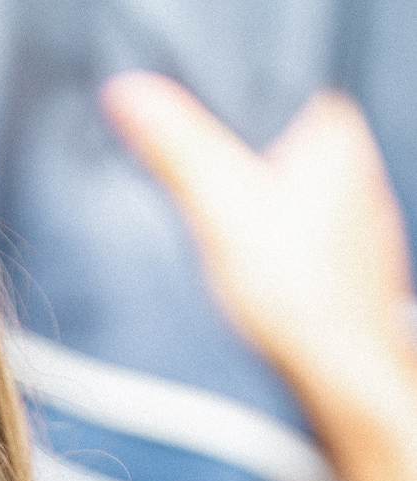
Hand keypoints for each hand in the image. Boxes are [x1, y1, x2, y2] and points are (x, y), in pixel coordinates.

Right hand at [100, 73, 413, 409]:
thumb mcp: (216, 208)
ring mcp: (364, 220)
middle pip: (271, 166)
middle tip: (234, 241)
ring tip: (258, 275)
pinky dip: (286, 276)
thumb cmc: (298, 298)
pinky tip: (276, 298)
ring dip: (264, 242)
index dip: (223, 149)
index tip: (214, 188)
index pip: (262, 109)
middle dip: (242, 200)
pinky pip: (306, 256)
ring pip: (290, 214)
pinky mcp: (359, 266)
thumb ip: (174, 146)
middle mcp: (360, 168)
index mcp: (335, 131)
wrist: (342, 372)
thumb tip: (129, 96)